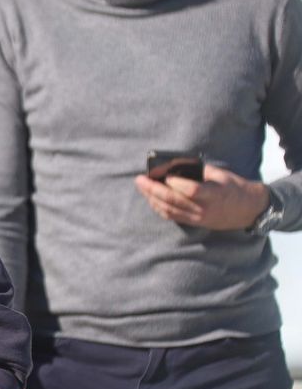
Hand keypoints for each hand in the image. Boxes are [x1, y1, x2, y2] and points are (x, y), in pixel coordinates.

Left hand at [134, 166, 269, 230]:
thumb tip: (176, 165)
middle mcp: (204, 208)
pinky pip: (172, 216)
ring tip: (142, 187)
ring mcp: (198, 218)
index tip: (164, 175)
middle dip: (153, 189)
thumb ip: (200, 171)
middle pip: (173, 201)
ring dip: (152, 198)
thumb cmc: (234, 187)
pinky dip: (159, 207)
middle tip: (140, 179)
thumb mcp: (222, 175)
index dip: (175, 183)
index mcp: (214, 194)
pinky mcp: (194, 223)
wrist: (248, 210)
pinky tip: (151, 199)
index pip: (191, 190)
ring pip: (169, 210)